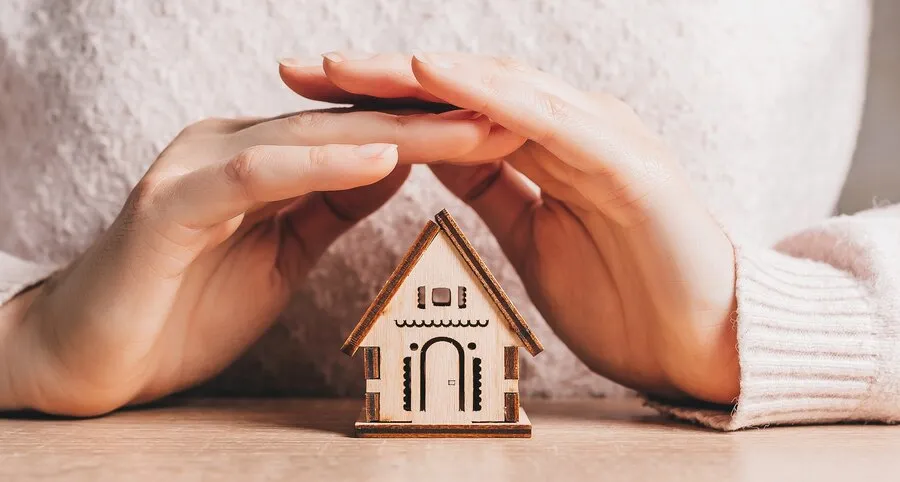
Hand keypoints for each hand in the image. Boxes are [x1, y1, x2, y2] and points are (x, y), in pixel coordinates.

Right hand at [0, 109, 490, 415]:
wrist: (92, 354)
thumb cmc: (185, 304)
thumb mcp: (281, 251)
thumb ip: (328, 205)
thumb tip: (391, 168)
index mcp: (261, 158)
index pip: (359, 136)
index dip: (431, 135)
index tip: (499, 136)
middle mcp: (232, 147)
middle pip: (347, 126)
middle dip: (429, 123)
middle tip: (502, 117)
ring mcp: (200, 168)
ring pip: (309, 137)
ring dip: (393, 134)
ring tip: (461, 132)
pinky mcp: (173, 205)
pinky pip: (256, 174)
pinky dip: (318, 164)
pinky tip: (379, 160)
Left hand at [279, 52, 738, 403]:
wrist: (703, 343)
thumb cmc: (623, 297)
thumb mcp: (532, 239)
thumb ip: (492, 189)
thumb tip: (434, 154)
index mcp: (545, 150)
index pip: (451, 111)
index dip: (380, 103)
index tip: (309, 102)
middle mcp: (569, 129)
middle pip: (462, 87)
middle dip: (379, 78)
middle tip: (302, 69)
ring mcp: (601, 138)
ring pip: (498, 89)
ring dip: (420, 73)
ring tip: (348, 66)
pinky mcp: (627, 163)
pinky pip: (548, 119)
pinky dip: (488, 95)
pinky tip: (432, 76)